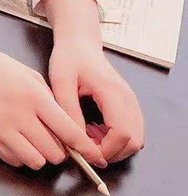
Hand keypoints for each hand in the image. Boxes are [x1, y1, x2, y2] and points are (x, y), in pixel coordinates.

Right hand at [0, 42, 107, 170]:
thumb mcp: (28, 74)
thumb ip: (48, 99)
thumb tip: (65, 124)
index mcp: (34, 96)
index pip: (68, 130)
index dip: (84, 147)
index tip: (94, 156)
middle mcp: (20, 116)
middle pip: (54, 152)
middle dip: (60, 150)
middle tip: (56, 139)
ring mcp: (2, 130)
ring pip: (36, 161)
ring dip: (41, 155)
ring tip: (36, 139)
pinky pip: (15, 161)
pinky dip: (22, 156)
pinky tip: (18, 140)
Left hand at [48, 37, 145, 163]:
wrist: (79, 42)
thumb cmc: (69, 58)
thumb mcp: (61, 83)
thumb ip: (69, 112)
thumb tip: (76, 141)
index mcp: (112, 92)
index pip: (122, 133)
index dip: (106, 150)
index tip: (85, 151)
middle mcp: (128, 98)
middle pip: (134, 142)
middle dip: (111, 152)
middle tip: (86, 145)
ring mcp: (131, 101)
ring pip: (136, 139)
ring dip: (115, 146)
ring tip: (89, 134)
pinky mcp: (128, 104)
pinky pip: (132, 131)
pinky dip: (117, 139)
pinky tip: (96, 129)